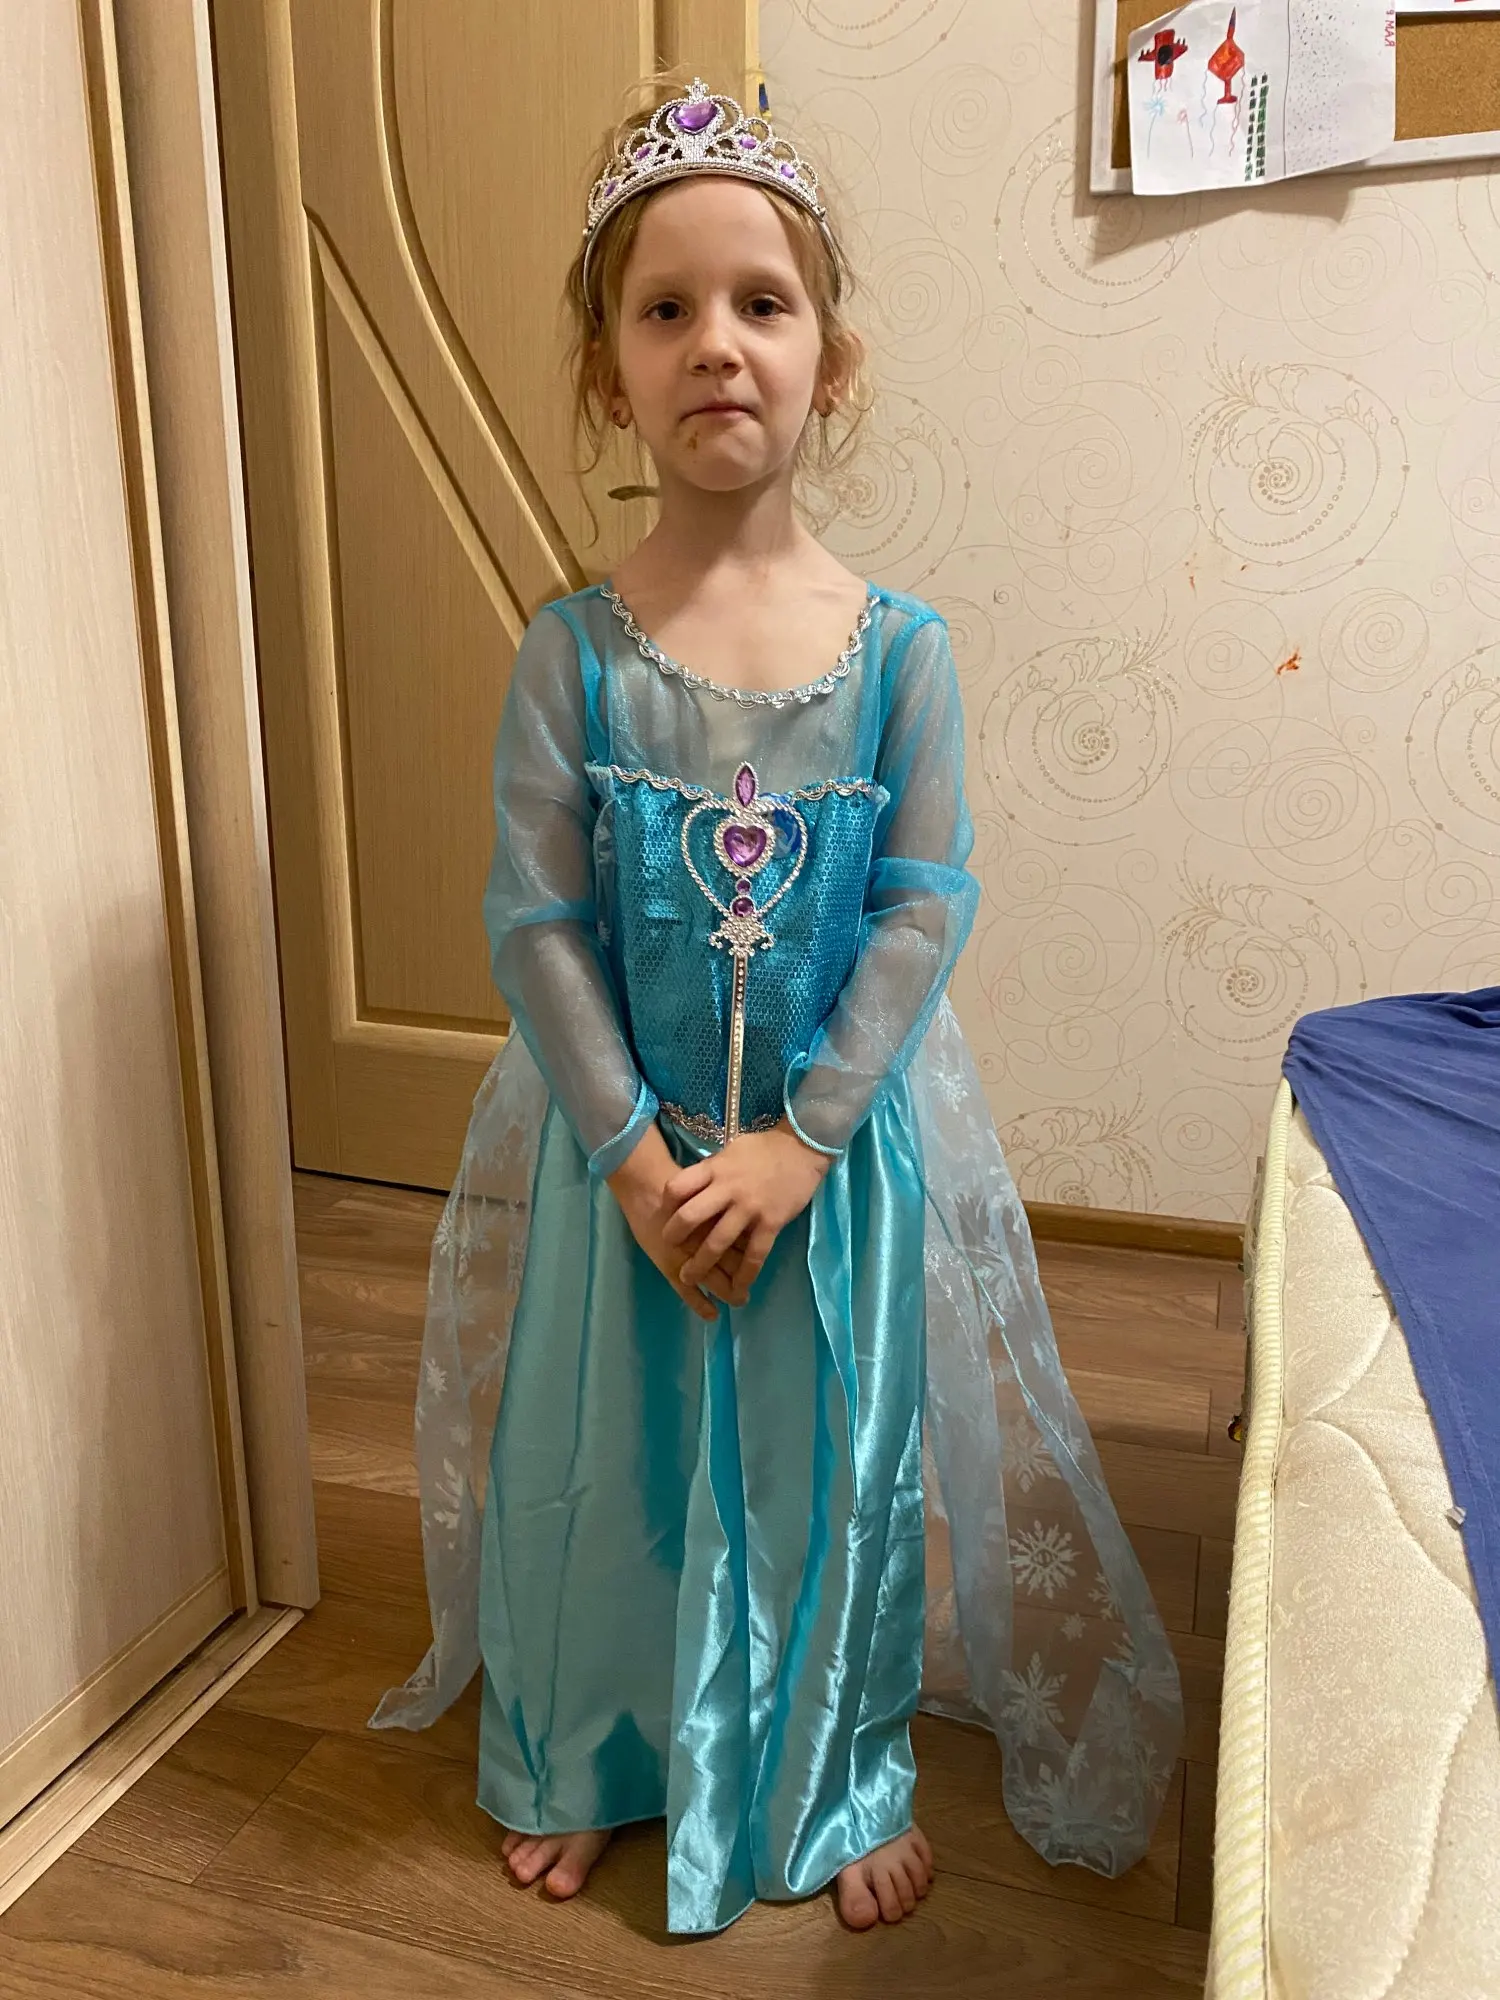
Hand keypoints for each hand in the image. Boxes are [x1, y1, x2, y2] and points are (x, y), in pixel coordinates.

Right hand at [607, 1126, 741, 1320]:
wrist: (645, 1184)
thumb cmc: (677, 1181)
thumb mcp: (711, 1186)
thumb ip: (727, 1200)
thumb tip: (752, 1207)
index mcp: (723, 1219)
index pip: (747, 1244)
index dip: (754, 1256)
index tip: (757, 1264)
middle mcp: (710, 1240)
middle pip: (734, 1264)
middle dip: (743, 1280)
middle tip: (748, 1291)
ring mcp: (690, 1256)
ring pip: (715, 1280)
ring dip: (728, 1293)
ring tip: (739, 1301)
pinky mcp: (671, 1266)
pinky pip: (688, 1291)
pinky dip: (701, 1304)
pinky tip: (713, 1315)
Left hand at [662, 1122, 831, 1302]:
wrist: (802, 1148)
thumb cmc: (764, 1147)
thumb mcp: (731, 1149)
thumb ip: (713, 1169)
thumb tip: (695, 1184)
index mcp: (715, 1169)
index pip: (677, 1187)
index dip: (666, 1204)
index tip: (663, 1215)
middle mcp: (727, 1189)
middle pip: (690, 1217)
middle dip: (674, 1236)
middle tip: (669, 1248)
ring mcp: (749, 1208)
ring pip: (718, 1242)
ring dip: (700, 1264)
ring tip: (688, 1277)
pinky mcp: (770, 1222)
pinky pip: (754, 1254)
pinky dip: (745, 1274)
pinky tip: (738, 1287)